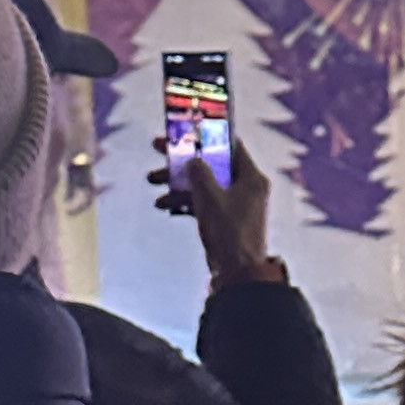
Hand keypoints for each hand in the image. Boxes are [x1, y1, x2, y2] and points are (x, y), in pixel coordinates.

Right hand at [149, 131, 286, 290]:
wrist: (237, 274)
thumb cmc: (229, 232)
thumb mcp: (209, 196)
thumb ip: (199, 172)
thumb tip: (193, 160)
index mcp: (252, 177)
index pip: (230, 144)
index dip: (207, 135)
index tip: (186, 129)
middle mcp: (247, 188)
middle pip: (212, 164)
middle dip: (183, 160)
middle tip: (158, 149)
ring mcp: (236, 205)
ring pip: (204, 184)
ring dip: (178, 182)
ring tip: (152, 181)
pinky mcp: (225, 221)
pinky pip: (203, 203)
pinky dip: (185, 202)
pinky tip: (163, 204)